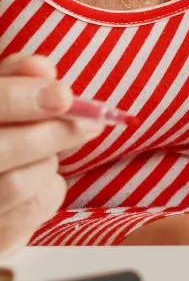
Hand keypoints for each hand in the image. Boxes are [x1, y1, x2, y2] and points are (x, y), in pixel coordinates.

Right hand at [0, 54, 100, 255]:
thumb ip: (12, 80)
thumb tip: (43, 67)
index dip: (22, 99)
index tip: (64, 95)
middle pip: (1, 150)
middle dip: (53, 133)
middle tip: (88, 124)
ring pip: (18, 184)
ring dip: (47, 164)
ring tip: (43, 156)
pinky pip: (30, 213)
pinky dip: (48, 191)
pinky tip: (38, 182)